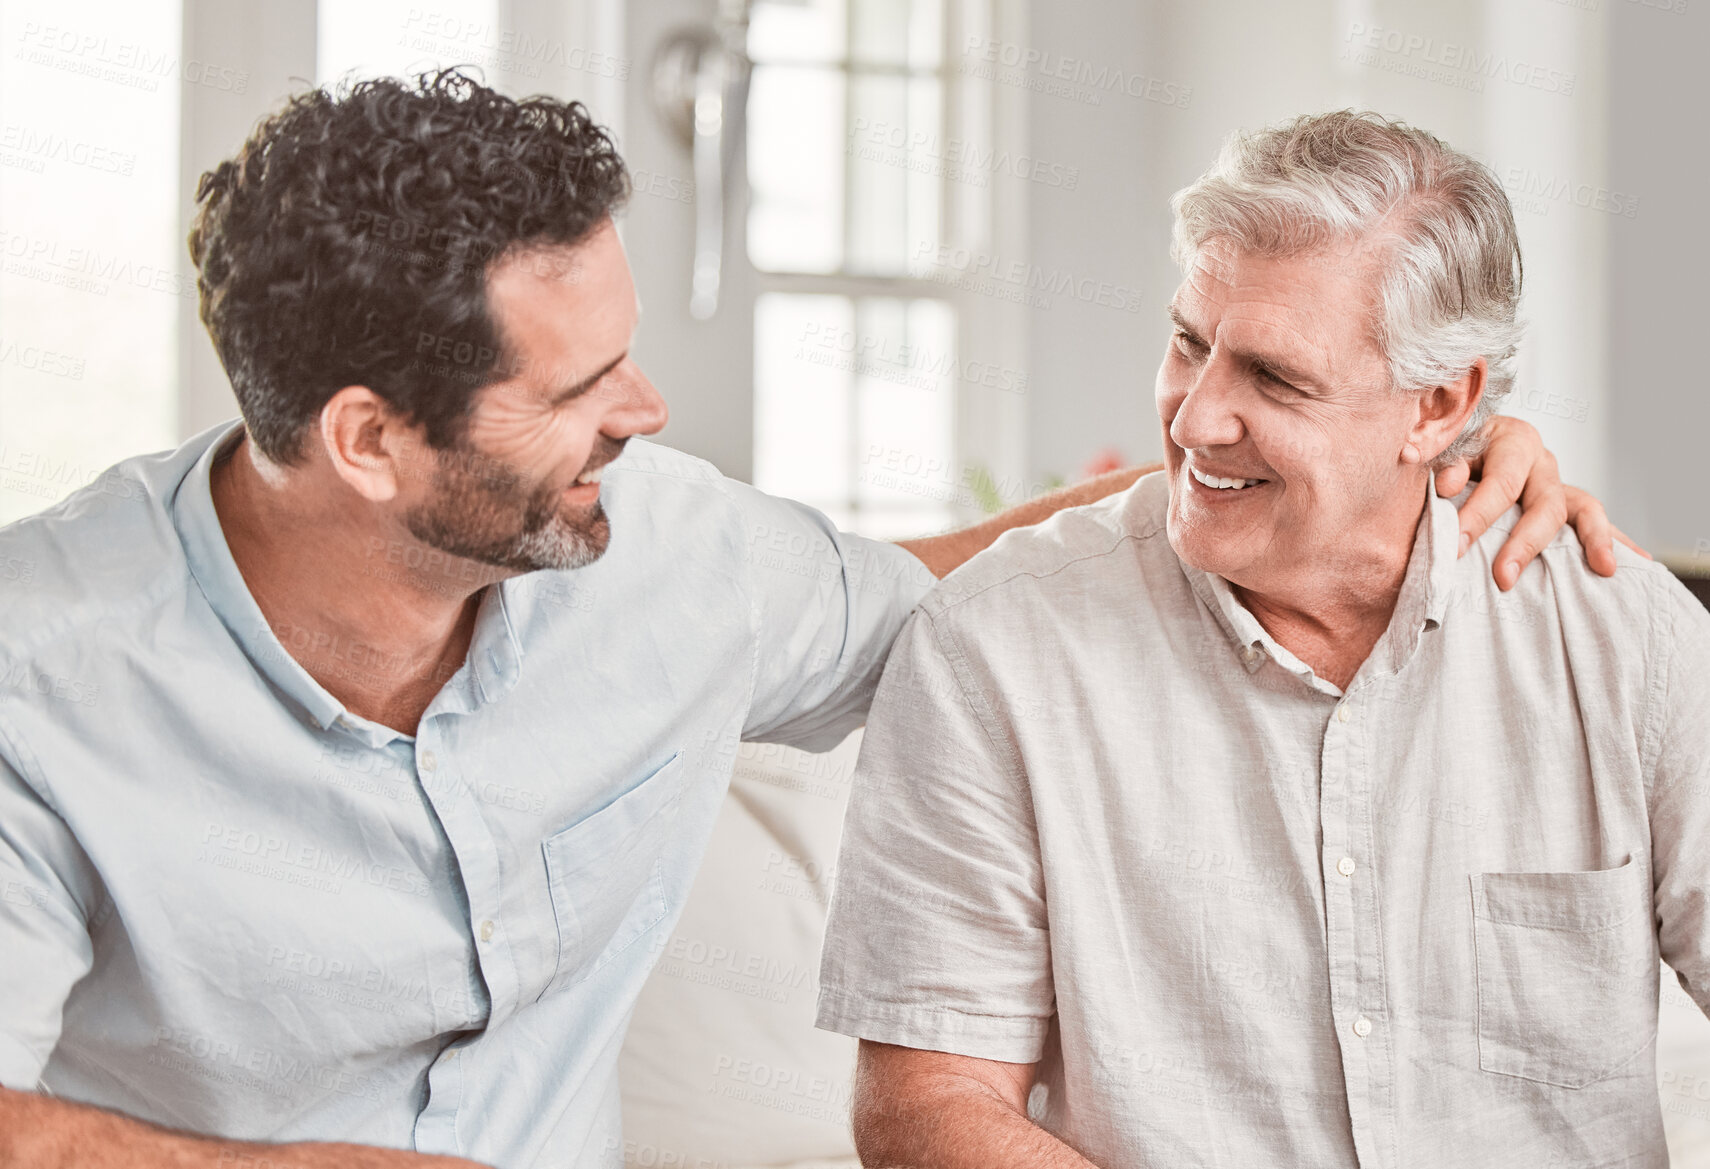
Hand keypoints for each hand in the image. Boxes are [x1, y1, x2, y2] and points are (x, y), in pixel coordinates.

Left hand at [1435, 415, 1648, 590]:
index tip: (1457, 546)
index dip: (1479, 515)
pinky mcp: (1565, 505)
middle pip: (1545, 503)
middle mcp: (1541, 463)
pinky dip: (1615, 540)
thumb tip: (1447, 485)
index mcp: (1512, 441)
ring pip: (1585, 509)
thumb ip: (1445, 464)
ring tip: (1605, 568)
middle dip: (1525, 544)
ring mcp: (1557, 484)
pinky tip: (1638, 561)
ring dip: (1595, 540)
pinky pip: (1594, 523)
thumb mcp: (1443, 448)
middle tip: (1503, 577)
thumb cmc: (1449, 449)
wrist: (1462, 438)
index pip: (1501, 482)